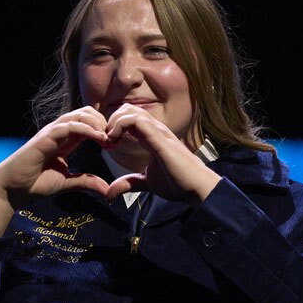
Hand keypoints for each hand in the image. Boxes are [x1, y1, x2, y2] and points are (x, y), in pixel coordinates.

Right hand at [0, 107, 110, 236]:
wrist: (12, 188)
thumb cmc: (34, 184)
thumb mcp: (67, 183)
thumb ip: (85, 182)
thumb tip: (106, 189)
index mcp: (66, 140)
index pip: (89, 123)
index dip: (104, 130)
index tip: (116, 144)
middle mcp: (60, 132)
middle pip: (87, 113)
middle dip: (104, 123)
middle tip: (114, 140)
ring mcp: (52, 132)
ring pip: (80, 115)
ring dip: (98, 124)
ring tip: (109, 139)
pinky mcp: (46, 136)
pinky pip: (70, 126)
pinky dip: (87, 129)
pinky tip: (99, 138)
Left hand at [102, 104, 220, 205]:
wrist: (197, 189)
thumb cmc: (179, 183)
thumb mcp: (147, 182)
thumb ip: (129, 183)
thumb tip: (110, 193)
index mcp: (152, 136)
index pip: (130, 118)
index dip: (113, 127)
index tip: (107, 145)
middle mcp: (156, 130)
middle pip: (127, 109)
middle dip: (111, 121)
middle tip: (106, 141)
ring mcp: (158, 132)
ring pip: (130, 111)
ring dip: (113, 123)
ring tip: (109, 140)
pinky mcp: (160, 138)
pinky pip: (136, 121)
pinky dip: (120, 126)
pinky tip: (114, 141)